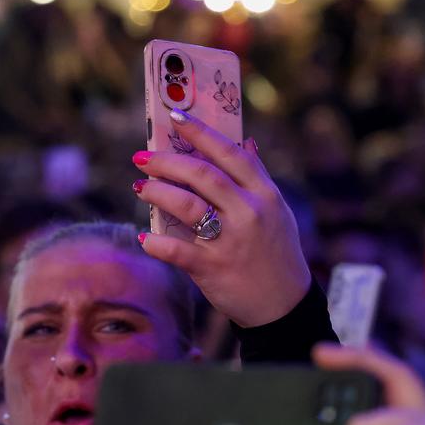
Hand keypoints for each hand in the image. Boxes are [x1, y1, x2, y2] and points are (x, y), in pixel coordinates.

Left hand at [134, 110, 310, 326]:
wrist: (284, 307)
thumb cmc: (278, 254)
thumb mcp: (278, 212)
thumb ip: (259, 176)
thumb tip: (246, 140)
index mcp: (266, 195)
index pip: (231, 153)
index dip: (201, 132)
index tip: (175, 117)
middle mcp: (249, 213)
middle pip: (203, 175)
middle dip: (168, 161)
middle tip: (142, 156)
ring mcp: (231, 240)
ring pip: (187, 206)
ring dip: (157, 192)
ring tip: (139, 186)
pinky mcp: (213, 268)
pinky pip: (177, 250)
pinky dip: (156, 243)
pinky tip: (143, 238)